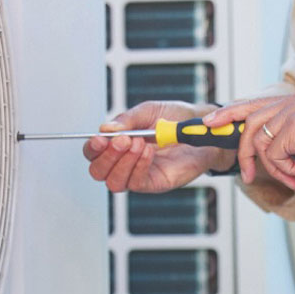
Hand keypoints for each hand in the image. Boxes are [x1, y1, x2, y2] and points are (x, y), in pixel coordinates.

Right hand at [84, 101, 234, 192]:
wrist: (201, 126)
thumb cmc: (174, 118)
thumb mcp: (148, 111)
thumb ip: (127, 120)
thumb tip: (106, 129)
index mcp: (118, 143)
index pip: (93, 153)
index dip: (93, 148)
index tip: (100, 138)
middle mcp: (124, 162)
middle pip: (98, 171)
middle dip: (107, 156)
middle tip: (123, 140)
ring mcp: (138, 174)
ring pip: (114, 182)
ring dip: (122, 163)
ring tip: (139, 143)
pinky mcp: (154, 182)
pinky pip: (137, 182)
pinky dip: (139, 166)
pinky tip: (148, 151)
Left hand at [203, 90, 294, 188]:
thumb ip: (282, 136)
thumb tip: (255, 148)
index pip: (255, 102)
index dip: (230, 112)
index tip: (211, 122)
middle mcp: (293, 99)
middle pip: (250, 121)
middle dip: (243, 150)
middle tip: (246, 174)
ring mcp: (293, 110)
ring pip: (260, 142)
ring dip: (272, 166)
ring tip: (292, 174)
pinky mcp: (294, 125)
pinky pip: (272, 153)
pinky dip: (284, 168)